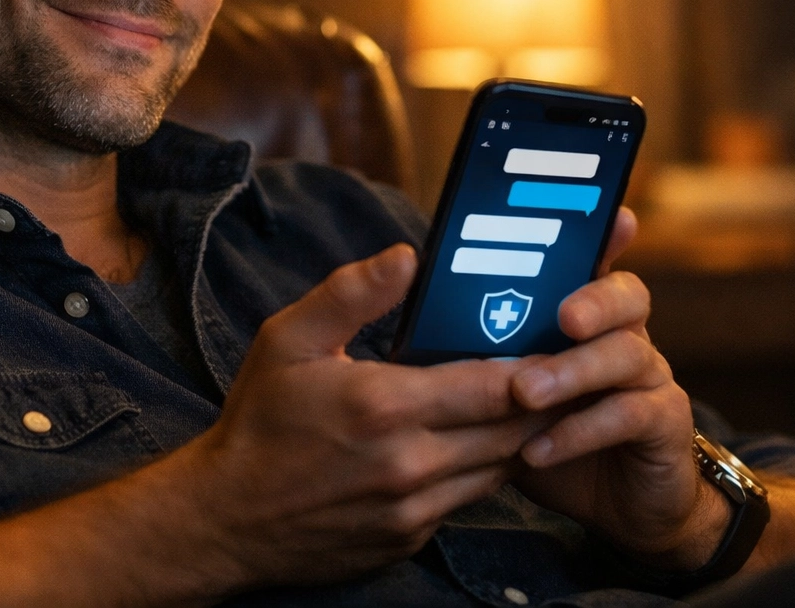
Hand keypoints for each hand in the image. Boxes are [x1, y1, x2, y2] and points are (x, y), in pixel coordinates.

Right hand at [174, 243, 547, 590]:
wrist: (226, 518)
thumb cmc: (258, 422)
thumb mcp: (288, 340)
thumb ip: (351, 294)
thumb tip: (407, 257)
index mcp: (386, 406)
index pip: (496, 385)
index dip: (539, 364)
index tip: (563, 341)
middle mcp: (410, 464)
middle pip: (514, 430)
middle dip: (546, 399)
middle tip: (568, 368)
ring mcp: (413, 508)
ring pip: (499, 470)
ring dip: (522, 438)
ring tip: (537, 402)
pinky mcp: (409, 538)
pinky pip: (467, 501)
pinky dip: (482, 472)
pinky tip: (482, 444)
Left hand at [506, 209, 729, 568]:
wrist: (619, 502)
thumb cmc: (550, 431)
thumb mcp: (506, 387)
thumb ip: (476, 347)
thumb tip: (415, 310)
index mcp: (588, 314)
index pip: (594, 262)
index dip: (603, 235)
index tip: (611, 216)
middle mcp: (626, 335)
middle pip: (628, 295)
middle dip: (594, 299)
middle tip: (562, 318)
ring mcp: (651, 377)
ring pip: (626, 354)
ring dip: (572, 372)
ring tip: (524, 393)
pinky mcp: (663, 423)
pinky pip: (630, 416)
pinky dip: (580, 431)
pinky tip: (537, 449)